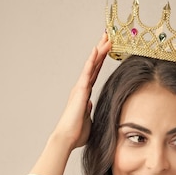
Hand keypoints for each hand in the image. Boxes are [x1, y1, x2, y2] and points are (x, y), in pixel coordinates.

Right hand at [30, 34, 110, 174]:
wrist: (67, 139)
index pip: (95, 73)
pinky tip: (97, 49)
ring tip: (106, 37)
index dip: (101, 61)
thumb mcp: (90, 121)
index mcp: (85, 94)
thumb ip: (91, 112)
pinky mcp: (80, 91)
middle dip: (101, 50)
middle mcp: (82, 88)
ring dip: (99, 51)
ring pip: (91, 65)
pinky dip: (92, 60)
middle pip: (94, 65)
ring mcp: (80, 88)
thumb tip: (91, 106)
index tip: (107, 49)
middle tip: (108, 36)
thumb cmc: (77, 133)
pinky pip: (87, 72)